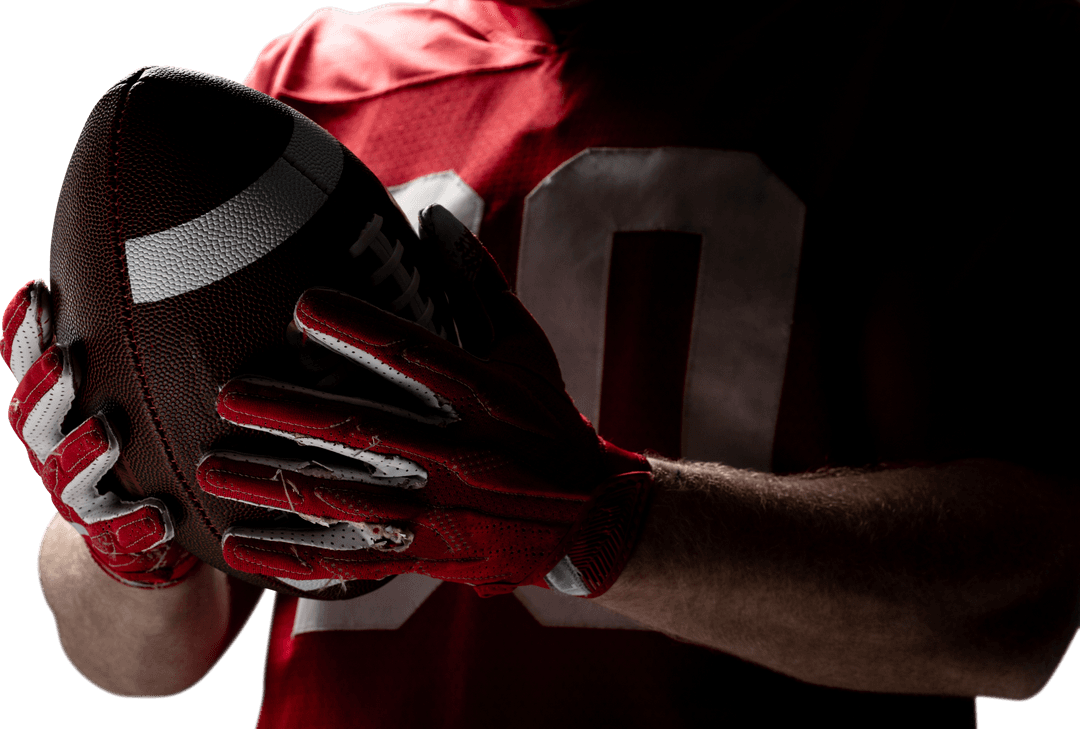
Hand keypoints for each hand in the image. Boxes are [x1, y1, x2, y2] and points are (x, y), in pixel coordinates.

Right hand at [3, 280, 198, 587]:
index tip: (38, 290)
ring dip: (81, 452)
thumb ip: (146, 350)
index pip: (26, 363)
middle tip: (67, 358)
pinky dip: (135, 525)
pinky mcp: (113, 537)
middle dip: (46, 387)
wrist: (142, 534)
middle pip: (32, 417)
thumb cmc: (147, 438)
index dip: (23, 330)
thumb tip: (209, 268)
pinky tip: (157, 515)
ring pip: (66, 475)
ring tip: (104, 430)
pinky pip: (121, 535)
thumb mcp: (141, 392)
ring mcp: (79, 496)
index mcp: (56, 408)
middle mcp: (54, 449)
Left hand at [197, 205, 654, 597]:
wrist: (591, 519)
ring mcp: (443, 509)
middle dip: (292, 412)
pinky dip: (293, 555)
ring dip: (275, 482)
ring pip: (347, 497)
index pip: (416, 356)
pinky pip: (353, 559)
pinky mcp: (430, 554)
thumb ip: (479, 285)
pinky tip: (239, 543)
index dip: (358, 328)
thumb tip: (437, 218)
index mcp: (484, 395)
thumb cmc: (548, 421)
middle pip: (366, 430)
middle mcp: (460, 451)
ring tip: (212, 467)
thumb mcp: (526, 348)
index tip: (302, 304)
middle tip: (228, 394)